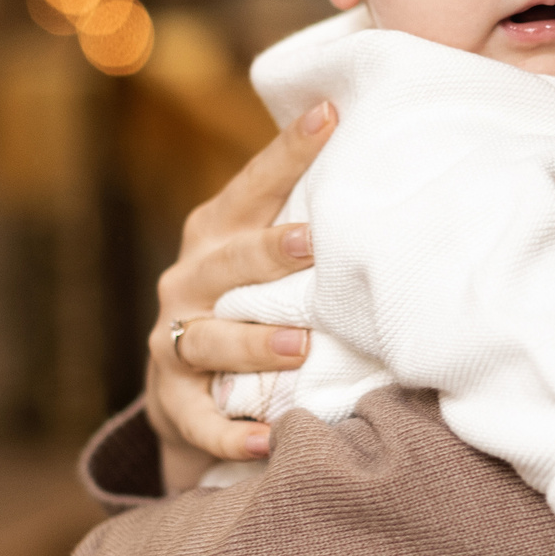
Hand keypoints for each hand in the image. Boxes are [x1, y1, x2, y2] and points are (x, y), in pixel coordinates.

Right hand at [147, 100, 337, 483]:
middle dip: (267, 252)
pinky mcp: (173, 403)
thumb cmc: (251, 301)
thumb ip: (308, 213)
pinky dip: (231, 434)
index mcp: (215, 234)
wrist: (189, 390)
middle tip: (313, 243)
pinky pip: (200, 421)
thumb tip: (381, 145)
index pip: (252, 187)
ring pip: (208, 340)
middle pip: (225, 263)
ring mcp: (174, 341)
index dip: (288, 152)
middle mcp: (187, 282)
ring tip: (297, 347)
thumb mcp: (268, 255)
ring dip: (251, 344)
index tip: (331, 114)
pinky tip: (266, 441)